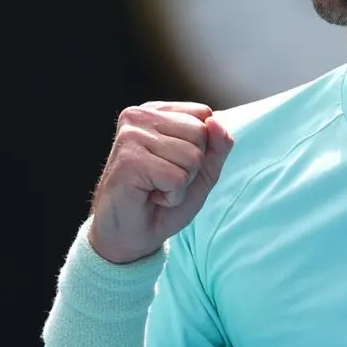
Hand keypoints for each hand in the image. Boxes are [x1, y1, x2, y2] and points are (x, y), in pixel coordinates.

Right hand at [89, 101, 233, 263]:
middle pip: (200, 133)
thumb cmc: (164, 199)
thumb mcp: (203, 170)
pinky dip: (172, 195)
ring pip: (191, 156)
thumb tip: (216, 121)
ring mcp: (131, 136)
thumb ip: (218, 145)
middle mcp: (139, 117)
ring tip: (157, 187)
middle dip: (193, 166)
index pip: (205, 115)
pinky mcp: (129, 160)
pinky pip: (177, 178)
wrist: (133, 233)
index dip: (202, 149)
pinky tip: (151, 196)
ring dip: (182, 183)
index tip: (175, 164)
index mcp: (156, 112)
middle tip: (165, 179)